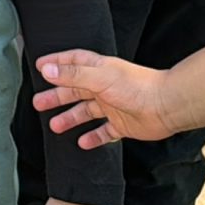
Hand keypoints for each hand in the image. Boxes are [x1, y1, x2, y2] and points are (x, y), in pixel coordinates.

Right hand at [34, 49, 179, 148]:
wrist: (166, 106)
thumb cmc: (137, 86)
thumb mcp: (99, 77)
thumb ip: (73, 75)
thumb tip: (47, 70)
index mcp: (99, 70)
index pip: (72, 62)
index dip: (56, 63)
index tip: (40, 67)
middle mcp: (104, 86)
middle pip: (75, 90)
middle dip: (57, 96)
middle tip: (39, 104)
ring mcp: (113, 105)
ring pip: (86, 112)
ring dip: (71, 118)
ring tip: (55, 127)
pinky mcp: (123, 124)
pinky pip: (104, 132)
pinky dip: (93, 137)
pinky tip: (83, 143)